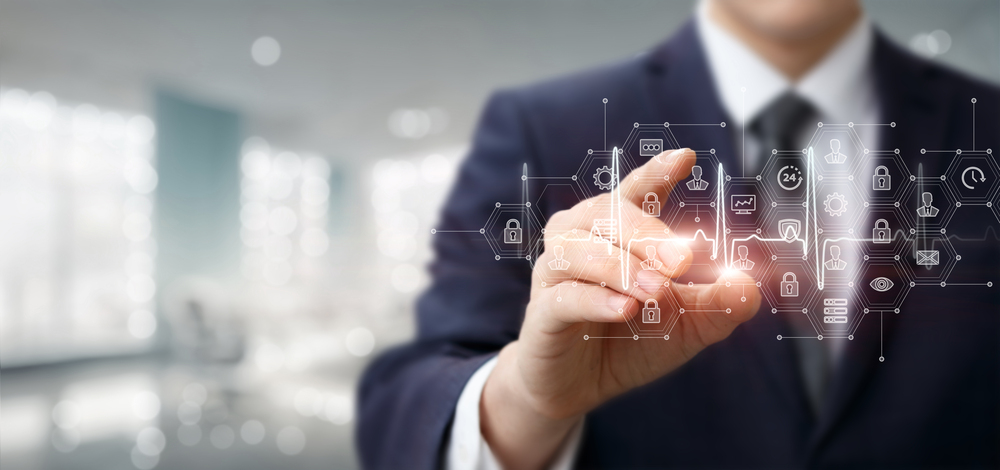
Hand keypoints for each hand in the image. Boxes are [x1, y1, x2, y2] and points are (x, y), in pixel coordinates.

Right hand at [480, 149, 761, 469]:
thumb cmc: (631, 342)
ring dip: (622, 267)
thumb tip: (748, 283)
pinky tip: (625, 309)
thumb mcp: (688, 325)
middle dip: (646, 233)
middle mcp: (579, 240)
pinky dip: (596, 299)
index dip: (655, 174)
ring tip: (657, 290)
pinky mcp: (542, 311)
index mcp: (616, 233)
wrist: (583, 387)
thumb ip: (719, 304)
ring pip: (580, 251)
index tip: (686, 159)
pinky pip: (564, 295)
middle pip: (606, 214)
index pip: (634, 193)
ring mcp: (555, 274)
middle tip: (683, 258)